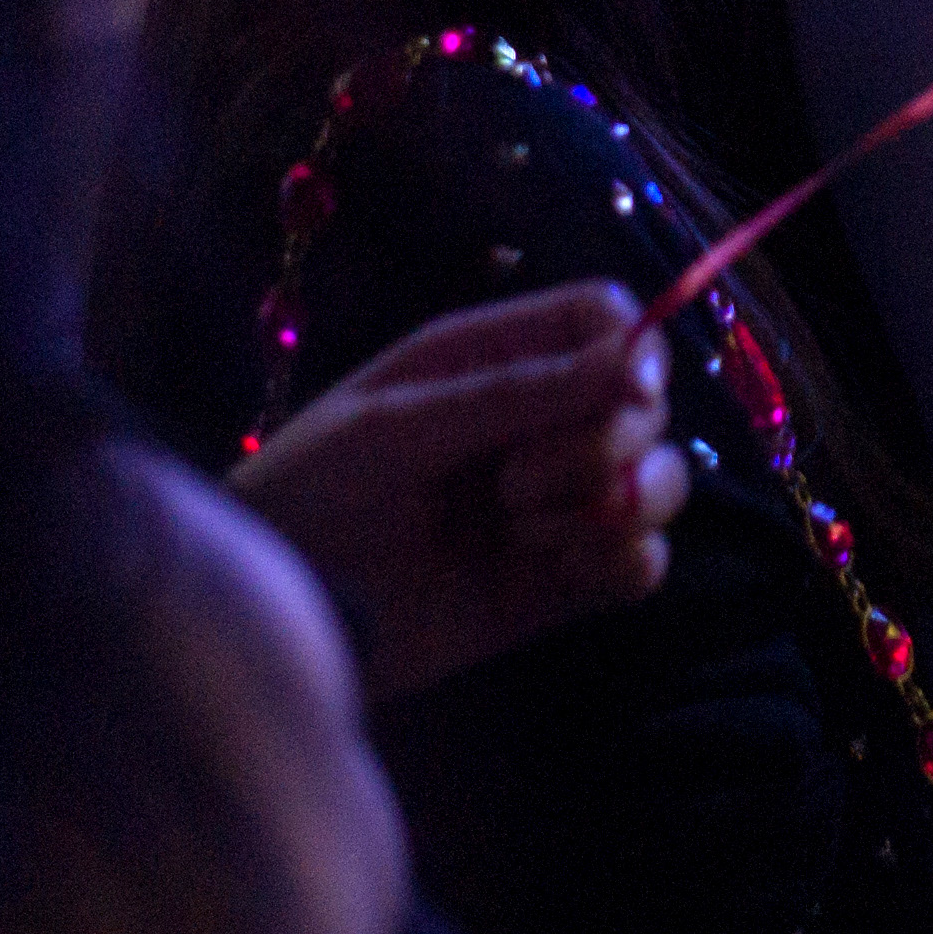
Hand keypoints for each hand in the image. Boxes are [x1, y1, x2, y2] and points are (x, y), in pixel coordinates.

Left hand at [223, 283, 686, 699]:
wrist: (271, 613)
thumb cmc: (306, 494)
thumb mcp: (397, 427)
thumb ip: (514, 392)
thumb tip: (633, 357)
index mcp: (490, 359)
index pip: (606, 320)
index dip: (636, 350)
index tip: (629, 396)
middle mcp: (534, 422)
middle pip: (646, 406)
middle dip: (609, 444)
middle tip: (519, 486)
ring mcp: (552, 504)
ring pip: (661, 483)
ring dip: (616, 507)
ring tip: (527, 533)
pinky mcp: (559, 582)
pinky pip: (642, 563)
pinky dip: (619, 563)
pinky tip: (554, 570)